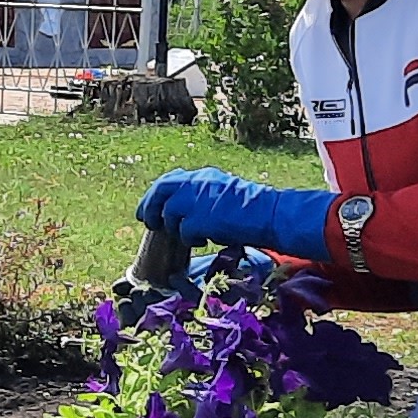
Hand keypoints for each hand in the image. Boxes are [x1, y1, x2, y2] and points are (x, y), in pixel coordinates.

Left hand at [136, 168, 331, 262]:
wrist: (270, 214)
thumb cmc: (253, 209)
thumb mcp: (224, 193)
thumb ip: (202, 196)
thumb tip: (182, 212)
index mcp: (203, 176)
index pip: (169, 180)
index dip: (154, 195)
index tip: (146, 208)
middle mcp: (196, 183)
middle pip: (160, 191)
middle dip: (150, 208)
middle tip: (149, 224)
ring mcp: (196, 200)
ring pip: (169, 214)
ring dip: (175, 228)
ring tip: (189, 236)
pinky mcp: (200, 218)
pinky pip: (184, 232)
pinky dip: (190, 239)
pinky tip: (203, 241)